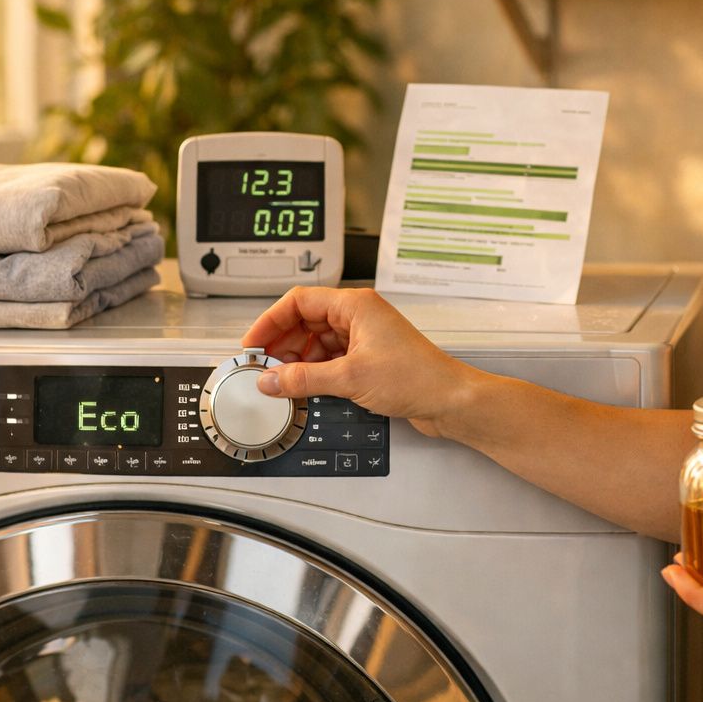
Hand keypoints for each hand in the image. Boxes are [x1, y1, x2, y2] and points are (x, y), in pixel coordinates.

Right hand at [241, 286, 480, 437]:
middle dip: (282, 343)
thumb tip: (270, 379)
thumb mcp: (349, 378)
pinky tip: (304, 386)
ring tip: (282, 380)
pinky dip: (314, 370)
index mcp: (355, 305)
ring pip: (316, 341)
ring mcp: (364, 337)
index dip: (270, 321)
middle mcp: (359, 316)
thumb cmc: (417, 377)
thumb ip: (303, 379)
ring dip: (297, 360)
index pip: (299, 301)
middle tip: (263, 366)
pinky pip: (330, 357)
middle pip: (305, 321)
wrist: (449, 400)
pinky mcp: (368, 358)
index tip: (253, 343)